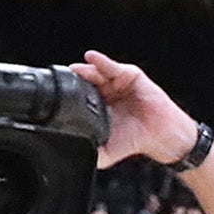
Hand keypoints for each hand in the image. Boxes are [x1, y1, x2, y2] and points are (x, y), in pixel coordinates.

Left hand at [72, 50, 196, 167]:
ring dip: (85, 70)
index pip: (79, 97)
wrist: (159, 135)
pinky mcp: (130, 75)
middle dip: (73, 81)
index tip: (53, 95)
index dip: (67, 94)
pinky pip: (112, 67)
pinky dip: (101, 61)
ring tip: (73, 70)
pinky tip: (91, 58)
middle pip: (85, 82)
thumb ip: (90, 150)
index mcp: (98, 107)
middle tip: (61, 81)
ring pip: (96, 73)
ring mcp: (118, 83)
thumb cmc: (136, 139)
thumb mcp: (106, 150)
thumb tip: (70, 155)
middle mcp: (107, 93)